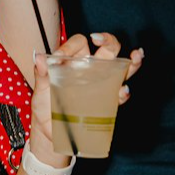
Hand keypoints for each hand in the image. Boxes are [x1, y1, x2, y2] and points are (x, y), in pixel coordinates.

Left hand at [28, 32, 143, 166]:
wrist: (51, 134)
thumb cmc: (45, 108)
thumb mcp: (40, 91)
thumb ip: (41, 74)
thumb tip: (38, 58)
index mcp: (73, 62)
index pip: (79, 43)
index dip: (71, 46)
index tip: (58, 58)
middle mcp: (90, 70)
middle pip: (107, 49)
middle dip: (110, 41)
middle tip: (101, 40)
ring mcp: (100, 86)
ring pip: (121, 69)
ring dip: (131, 62)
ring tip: (136, 56)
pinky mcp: (106, 103)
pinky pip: (119, 95)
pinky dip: (124, 92)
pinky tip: (123, 90)